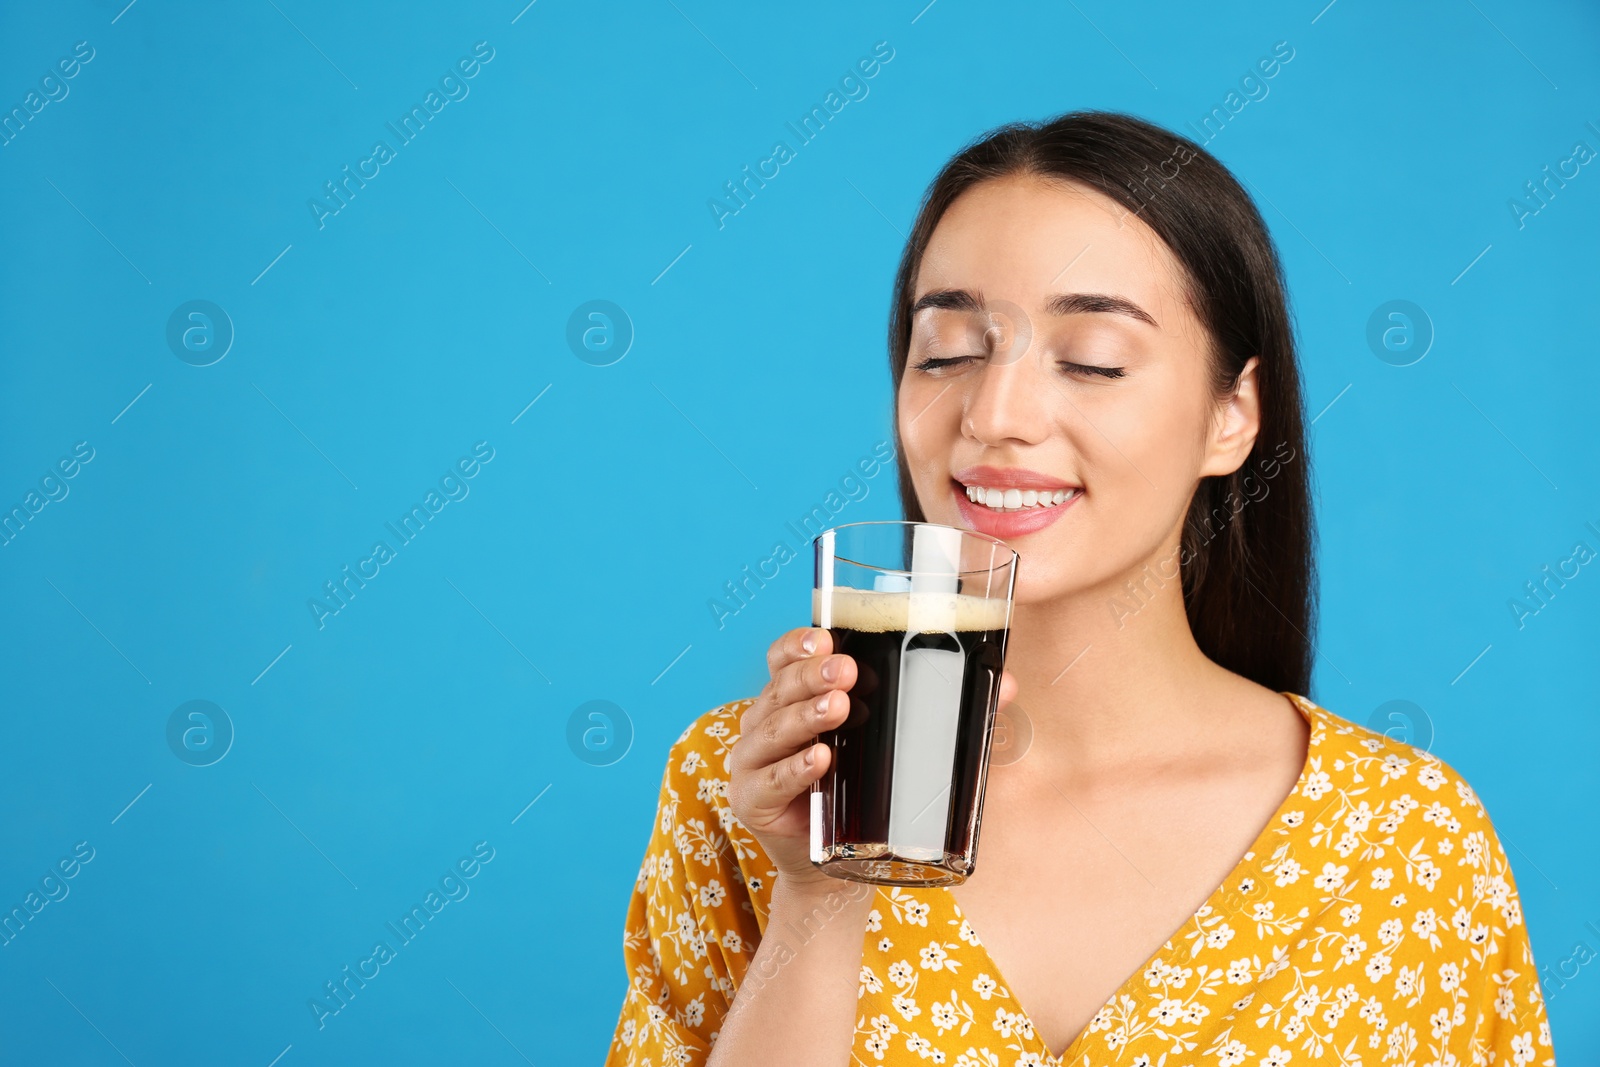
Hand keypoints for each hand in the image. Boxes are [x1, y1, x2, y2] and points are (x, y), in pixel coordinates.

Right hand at [729, 627, 1017, 890]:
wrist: (839, 870)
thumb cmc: (867, 791)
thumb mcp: (901, 744)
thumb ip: (949, 712)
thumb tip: (1005, 685)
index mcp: (794, 697)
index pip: (784, 658)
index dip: (797, 644)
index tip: (823, 637)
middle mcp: (766, 722)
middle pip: (780, 687)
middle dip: (811, 676)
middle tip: (846, 672)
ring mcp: (753, 762)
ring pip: (773, 729)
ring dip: (805, 716)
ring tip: (839, 707)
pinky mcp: (753, 802)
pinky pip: (770, 780)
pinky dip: (795, 768)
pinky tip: (820, 759)